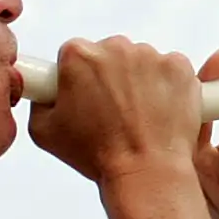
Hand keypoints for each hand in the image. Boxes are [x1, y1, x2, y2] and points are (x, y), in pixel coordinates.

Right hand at [27, 36, 204, 183]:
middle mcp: (115, 47)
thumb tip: (44, 90)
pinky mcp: (179, 67)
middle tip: (114, 110)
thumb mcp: (44, 132)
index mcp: (78, 55)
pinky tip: (161, 110)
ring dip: (140, 80)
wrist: (145, 172)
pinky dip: (168, 85)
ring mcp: (151, 55)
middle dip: (111, 75)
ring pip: (142, 61)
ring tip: (139, 116)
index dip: (79, 77)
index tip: (87, 96)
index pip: (75, 54)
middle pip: (110, 53)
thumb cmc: (95, 154)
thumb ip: (39, 101)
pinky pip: (170, 68)